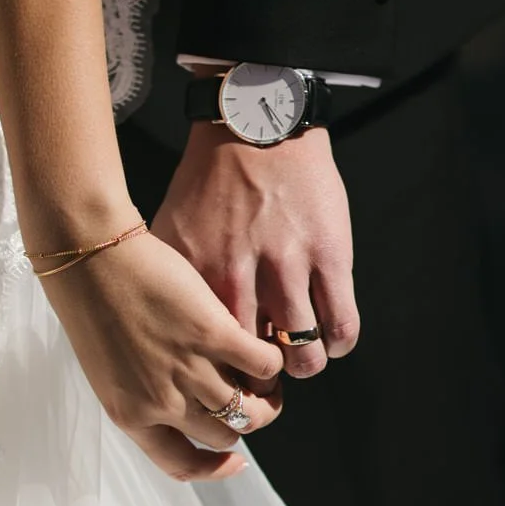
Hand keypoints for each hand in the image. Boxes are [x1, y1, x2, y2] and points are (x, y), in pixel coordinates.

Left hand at [40, 227, 283, 481]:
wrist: (88, 259)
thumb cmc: (93, 305)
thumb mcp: (110, 369)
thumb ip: (145, 395)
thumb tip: (189, 407)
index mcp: (131, 416)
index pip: (181, 464)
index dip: (214, 470)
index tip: (235, 462)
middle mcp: (160, 403)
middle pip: (224, 435)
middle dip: (243, 421)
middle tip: (253, 397)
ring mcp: (188, 371)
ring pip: (249, 408)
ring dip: (267, 397)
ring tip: (267, 377)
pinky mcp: (212, 335)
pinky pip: (263, 365)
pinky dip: (271, 360)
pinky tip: (265, 346)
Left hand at [152, 123, 359, 376]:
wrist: (255, 121)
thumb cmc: (209, 180)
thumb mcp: (170, 230)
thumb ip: (170, 282)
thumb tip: (164, 332)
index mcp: (196, 271)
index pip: (205, 350)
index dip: (218, 375)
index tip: (225, 378)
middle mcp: (240, 272)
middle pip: (251, 362)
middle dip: (260, 384)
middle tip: (264, 381)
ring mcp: (289, 264)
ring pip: (302, 352)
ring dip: (303, 366)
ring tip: (301, 361)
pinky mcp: (330, 253)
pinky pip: (341, 323)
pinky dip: (337, 343)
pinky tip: (330, 340)